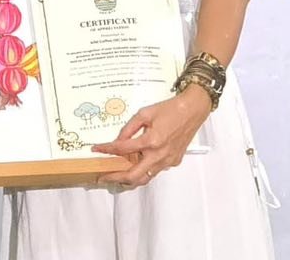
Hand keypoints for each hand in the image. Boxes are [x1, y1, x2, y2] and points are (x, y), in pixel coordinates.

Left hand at [92, 85, 210, 188]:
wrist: (192, 111)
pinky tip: (134, 165)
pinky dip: (142, 171)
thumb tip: (118, 141)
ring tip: (114, 177)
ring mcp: (168, 161)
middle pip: (134, 176)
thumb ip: (129, 129)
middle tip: (102, 178)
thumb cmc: (169, 109)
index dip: (107, 150)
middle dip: (115, 178)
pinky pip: (154, 171)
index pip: (123, 149)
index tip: (96, 149)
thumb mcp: (144, 113)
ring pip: (145, 178)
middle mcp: (160, 155)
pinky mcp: (173, 162)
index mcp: (152, 141)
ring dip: (128, 179)